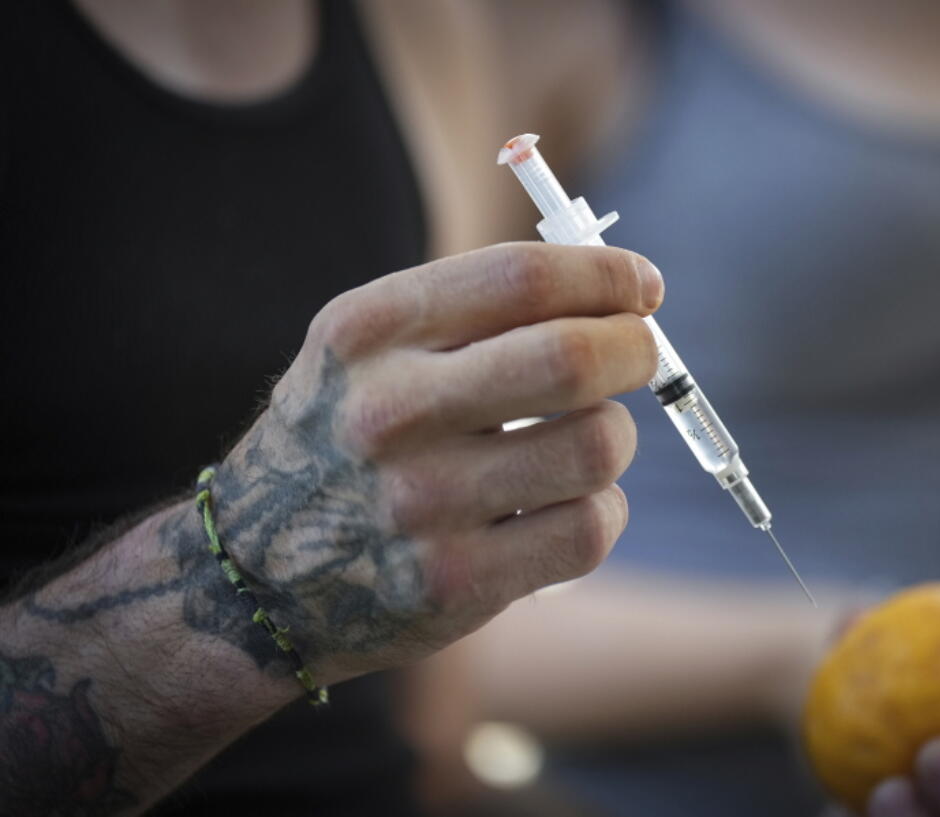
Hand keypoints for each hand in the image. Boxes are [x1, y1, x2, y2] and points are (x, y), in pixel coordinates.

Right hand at [164, 242, 661, 683]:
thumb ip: (472, 311)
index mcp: (369, 333)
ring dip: (614, 436)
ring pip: (597, 446)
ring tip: (581, 440)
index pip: (520, 277)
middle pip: (572, 358)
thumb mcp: (367, 351)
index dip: (606, 273)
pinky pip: (589, 529)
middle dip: (635, 349)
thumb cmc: (344, 441)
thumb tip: (619, 292)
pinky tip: (568, 503)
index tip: (642, 286)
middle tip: (638, 354)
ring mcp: (423, 505)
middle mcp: (390, 413)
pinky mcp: (457, 584)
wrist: (256, 577)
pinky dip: (602, 509)